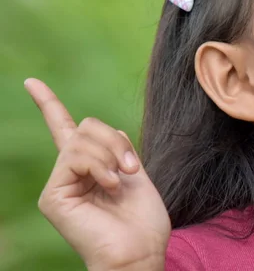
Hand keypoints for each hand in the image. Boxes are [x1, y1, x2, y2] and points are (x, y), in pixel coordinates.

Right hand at [25, 78, 170, 270]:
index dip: (49, 104)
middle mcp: (69, 173)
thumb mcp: (134, 173)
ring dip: (112, 154)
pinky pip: (75, 156)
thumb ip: (116, 148)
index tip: (31, 82)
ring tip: (122, 180)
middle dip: (115, 140)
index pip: (64, 129)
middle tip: (133, 168)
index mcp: (90, 167)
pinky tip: (110, 185)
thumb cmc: (142, 220)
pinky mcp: (53, 195)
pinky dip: (100, 166)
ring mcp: (59, 184)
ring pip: (81, 138)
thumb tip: (104, 128)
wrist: (140, 251)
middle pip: (86, 126)